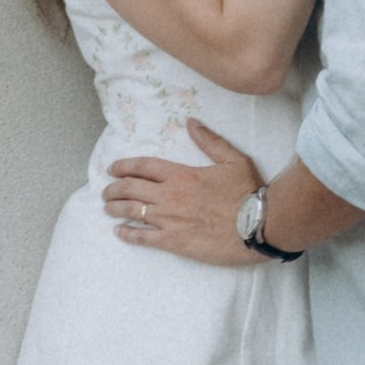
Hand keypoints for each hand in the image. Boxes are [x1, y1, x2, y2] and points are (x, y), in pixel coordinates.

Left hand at [104, 122, 262, 267]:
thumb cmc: (248, 192)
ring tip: (107, 208)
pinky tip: (119, 232)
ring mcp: (170, 219)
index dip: (124, 167)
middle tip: (106, 191)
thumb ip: (210, 141)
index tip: (112, 169)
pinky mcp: (174, 241)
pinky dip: (128, 234)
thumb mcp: (233, 159)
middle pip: (131, 188)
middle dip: (114, 188)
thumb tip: (191, 123)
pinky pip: (143, 237)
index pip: (144, 167)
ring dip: (115, 208)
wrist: (259, 225)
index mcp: (182, 174)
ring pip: (132, 211)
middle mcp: (170, 195)